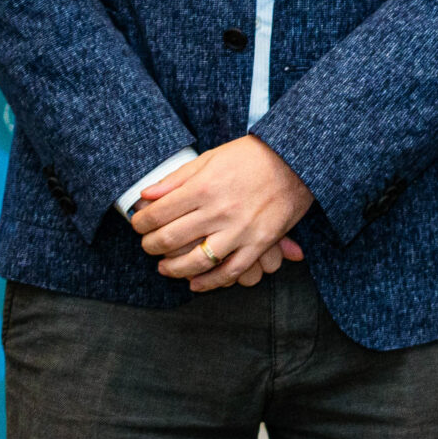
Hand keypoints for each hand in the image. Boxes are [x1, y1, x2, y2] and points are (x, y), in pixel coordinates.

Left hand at [130, 136, 312, 291]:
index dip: (140, 223)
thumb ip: (177, 178)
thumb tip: (146, 196)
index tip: (139, 225)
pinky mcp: (260, 242)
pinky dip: (209, 282)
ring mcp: (240, 229)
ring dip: (172, 269)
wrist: (298, 160)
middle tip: (148, 245)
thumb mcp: (211, 157)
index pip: (156, 214)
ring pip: (195, 261)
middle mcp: (219, 210)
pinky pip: (230, 270)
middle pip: (169, 240)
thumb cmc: (253, 155)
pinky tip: (195, 282)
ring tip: (165, 267)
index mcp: (204, 186)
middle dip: (150, 246)